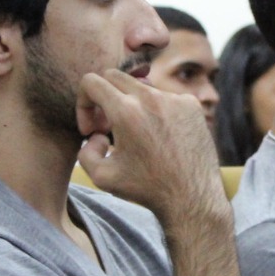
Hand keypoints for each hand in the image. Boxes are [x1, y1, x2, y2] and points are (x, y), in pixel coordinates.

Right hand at [75, 67, 224, 219]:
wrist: (191, 198)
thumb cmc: (146, 190)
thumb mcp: (101, 177)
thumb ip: (85, 151)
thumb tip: (97, 135)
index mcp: (126, 111)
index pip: (91, 82)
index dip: (83, 103)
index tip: (91, 129)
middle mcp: (151, 97)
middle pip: (114, 77)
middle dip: (104, 99)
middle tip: (108, 128)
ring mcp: (174, 98)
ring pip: (140, 88)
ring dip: (131, 106)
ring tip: (136, 137)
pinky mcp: (191, 105)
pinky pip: (164, 97)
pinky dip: (155, 112)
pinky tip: (160, 138)